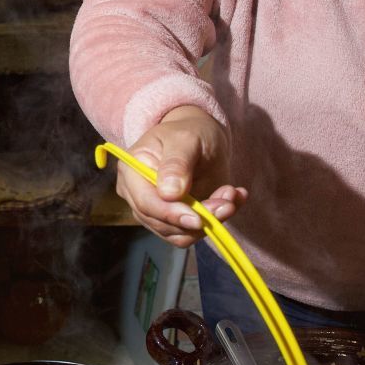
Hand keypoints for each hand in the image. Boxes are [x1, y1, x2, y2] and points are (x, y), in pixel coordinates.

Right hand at [117, 107, 246, 246]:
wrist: (201, 137)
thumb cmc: (189, 132)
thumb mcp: (185, 139)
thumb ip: (177, 163)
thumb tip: (168, 193)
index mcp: (132, 172)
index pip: (146, 203)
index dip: (170, 214)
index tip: (198, 218)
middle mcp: (138, 196)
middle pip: (162, 223)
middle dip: (197, 219)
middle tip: (228, 203)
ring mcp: (156, 211)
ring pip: (179, 233)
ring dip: (209, 221)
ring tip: (231, 197)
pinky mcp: (176, 220)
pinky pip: (193, 232)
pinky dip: (215, 221)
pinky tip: (232, 201)